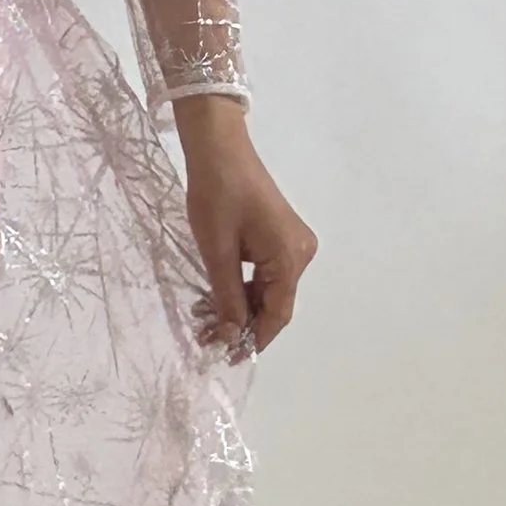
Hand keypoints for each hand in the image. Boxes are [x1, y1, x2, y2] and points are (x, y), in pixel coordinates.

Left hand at [172, 95, 316, 361]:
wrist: (218, 147)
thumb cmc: (216, 195)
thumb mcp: (217, 251)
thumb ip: (226, 297)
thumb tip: (231, 337)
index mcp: (290, 257)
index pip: (277, 313)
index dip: (254, 340)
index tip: (228, 358)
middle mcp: (300, 252)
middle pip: (274, 303)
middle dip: (242, 323)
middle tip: (206, 338)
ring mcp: (292, 242)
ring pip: (268, 289)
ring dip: (239, 305)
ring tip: (204, 319)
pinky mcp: (280, 234)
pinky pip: (265, 272)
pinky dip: (243, 286)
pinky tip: (217, 295)